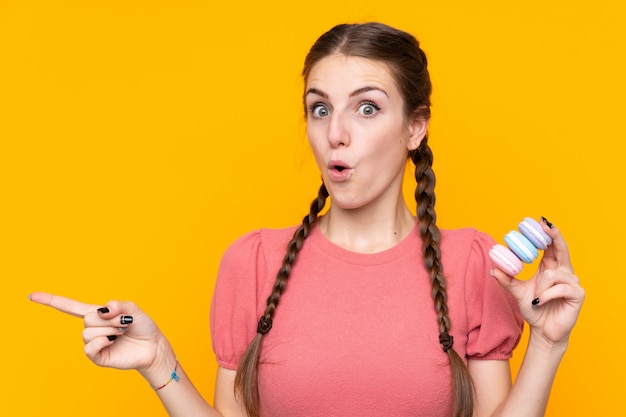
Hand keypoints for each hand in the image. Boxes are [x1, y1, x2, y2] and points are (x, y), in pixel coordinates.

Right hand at [29, 292, 169, 371]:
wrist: (153, 347)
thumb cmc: (143, 327)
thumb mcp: (133, 309)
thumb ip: (118, 305)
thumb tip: (102, 310)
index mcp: (98, 314)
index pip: (70, 306)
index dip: (51, 300)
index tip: (32, 295)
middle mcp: (92, 328)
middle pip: (88, 317)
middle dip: (110, 318)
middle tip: (124, 323)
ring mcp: (94, 342)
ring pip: (89, 331)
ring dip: (110, 329)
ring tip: (122, 332)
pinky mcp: (97, 356)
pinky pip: (89, 346)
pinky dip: (103, 340)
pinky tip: (113, 341)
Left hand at [491, 219, 584, 345]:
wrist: (544, 331)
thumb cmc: (534, 309)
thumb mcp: (517, 292)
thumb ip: (506, 280)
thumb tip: (492, 268)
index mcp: (551, 267)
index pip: (551, 246)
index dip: (548, 232)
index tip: (540, 220)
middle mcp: (564, 272)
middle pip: (562, 248)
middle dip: (554, 235)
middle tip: (544, 224)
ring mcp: (573, 282)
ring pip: (551, 274)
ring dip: (539, 287)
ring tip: (536, 299)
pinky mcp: (578, 294)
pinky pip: (558, 288)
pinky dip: (545, 295)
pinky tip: (540, 302)